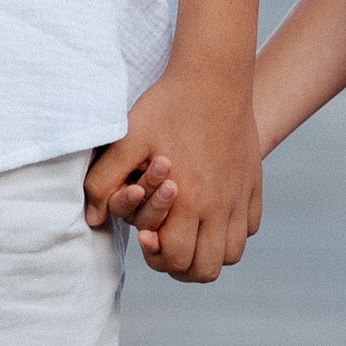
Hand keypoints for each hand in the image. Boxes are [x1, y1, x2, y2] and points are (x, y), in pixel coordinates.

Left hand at [83, 56, 262, 281]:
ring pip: (232, 254)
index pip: (177, 261)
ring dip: (208, 252)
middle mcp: (219, 206)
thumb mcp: (127, 139)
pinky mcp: (253, 183)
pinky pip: (248, 227)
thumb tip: (93, 218)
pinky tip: (211, 213)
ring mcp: (239, 196)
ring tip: (188, 233)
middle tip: (164, 243)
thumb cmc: (167, 106)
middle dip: (181, 267)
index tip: (146, 236)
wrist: (214, 76)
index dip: (157, 259)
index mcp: (188, 201)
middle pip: (207, 269)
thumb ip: (103, 181)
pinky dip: (230, 231)